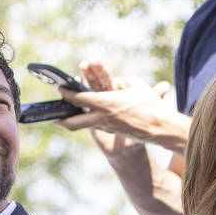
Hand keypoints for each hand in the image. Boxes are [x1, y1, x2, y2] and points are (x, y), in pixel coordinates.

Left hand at [57, 61, 180, 152]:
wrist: (161, 128)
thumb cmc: (150, 105)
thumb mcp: (137, 86)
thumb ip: (123, 82)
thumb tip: (117, 83)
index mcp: (104, 103)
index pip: (78, 98)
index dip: (66, 93)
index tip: (60, 88)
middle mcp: (102, 118)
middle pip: (74, 122)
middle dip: (61, 120)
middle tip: (54, 117)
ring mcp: (107, 128)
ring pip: (84, 126)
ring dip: (74, 122)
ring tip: (65, 119)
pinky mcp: (114, 132)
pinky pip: (97, 126)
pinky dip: (90, 121)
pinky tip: (90, 117)